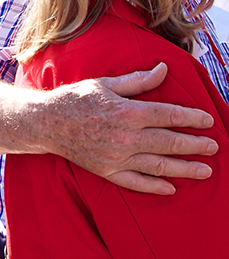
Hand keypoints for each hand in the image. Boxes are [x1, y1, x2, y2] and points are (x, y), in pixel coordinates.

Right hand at [45, 63, 217, 193]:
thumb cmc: (75, 99)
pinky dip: (155, 187)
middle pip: (170, 142)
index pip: (169, 115)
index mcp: (127, 112)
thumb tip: (164, 69)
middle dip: (196, 144)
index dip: (192, 117)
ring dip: (185, 168)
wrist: (45, 122)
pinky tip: (171, 188)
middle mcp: (126, 137)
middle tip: (213, 146)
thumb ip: (138, 80)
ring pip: (159, 165)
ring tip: (205, 170)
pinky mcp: (107, 171)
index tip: (207, 120)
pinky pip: (136, 182)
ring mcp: (117, 157)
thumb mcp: (105, 84)